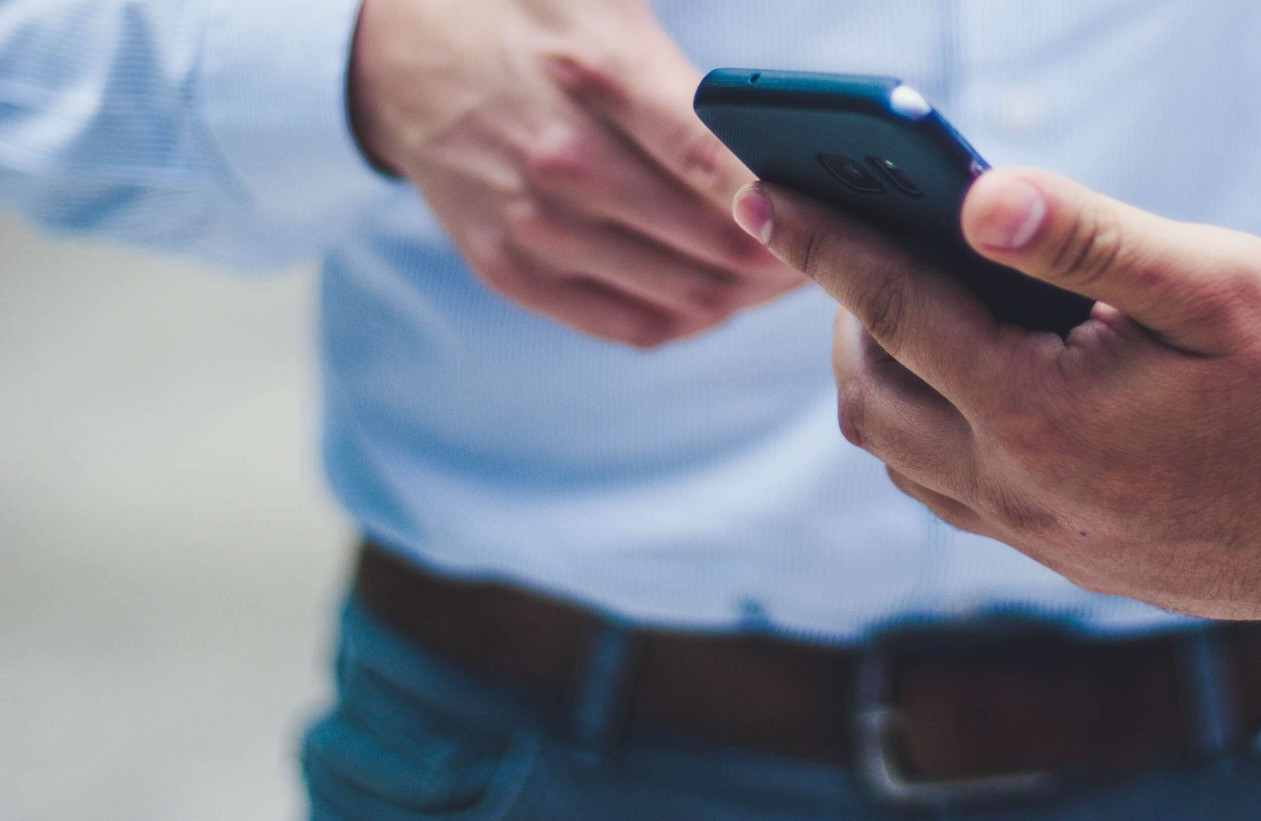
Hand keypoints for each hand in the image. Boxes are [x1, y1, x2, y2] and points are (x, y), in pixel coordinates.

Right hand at [348, 0, 803, 346]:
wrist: (399, 54)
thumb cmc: (533, 18)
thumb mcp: (610, 0)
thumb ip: (698, 68)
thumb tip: (795, 119)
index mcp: (600, 76)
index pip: (715, 160)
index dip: (787, 202)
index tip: (839, 213)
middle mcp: (564, 161)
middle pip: (717, 244)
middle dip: (793, 255)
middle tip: (834, 246)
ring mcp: (534, 226)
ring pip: (688, 296)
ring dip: (752, 295)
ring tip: (788, 272)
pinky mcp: (511, 270)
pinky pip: (635, 325)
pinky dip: (694, 318)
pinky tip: (722, 294)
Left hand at [734, 169, 1260, 619]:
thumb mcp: (1210, 282)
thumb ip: (1086, 235)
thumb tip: (977, 196)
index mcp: (1041, 412)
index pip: (893, 309)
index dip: (822, 243)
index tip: (763, 194)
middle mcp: (1020, 489)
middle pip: (870, 397)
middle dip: (842, 314)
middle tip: (855, 244)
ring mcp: (1039, 536)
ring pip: (901, 457)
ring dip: (881, 378)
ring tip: (906, 307)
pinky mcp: (1067, 559)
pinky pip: (951, 495)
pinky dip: (928, 431)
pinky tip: (969, 383)